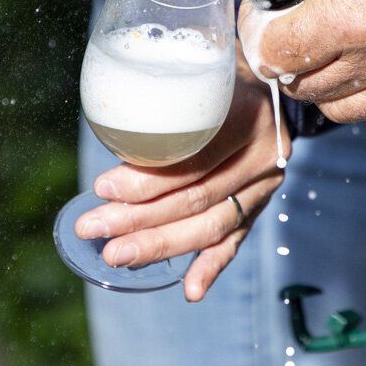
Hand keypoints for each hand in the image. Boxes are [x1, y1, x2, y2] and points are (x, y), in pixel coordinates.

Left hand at [75, 68, 288, 302]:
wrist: (270, 81)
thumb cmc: (216, 77)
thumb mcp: (197, 76)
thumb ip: (164, 105)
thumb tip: (106, 137)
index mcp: (247, 114)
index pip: (192, 158)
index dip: (145, 178)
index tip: (102, 189)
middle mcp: (263, 152)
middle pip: (196, 196)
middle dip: (139, 219)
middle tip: (94, 228)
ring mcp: (266, 183)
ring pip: (212, 224)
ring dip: (162, 245)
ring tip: (117, 255)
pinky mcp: (262, 203)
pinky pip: (236, 240)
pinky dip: (212, 266)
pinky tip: (190, 289)